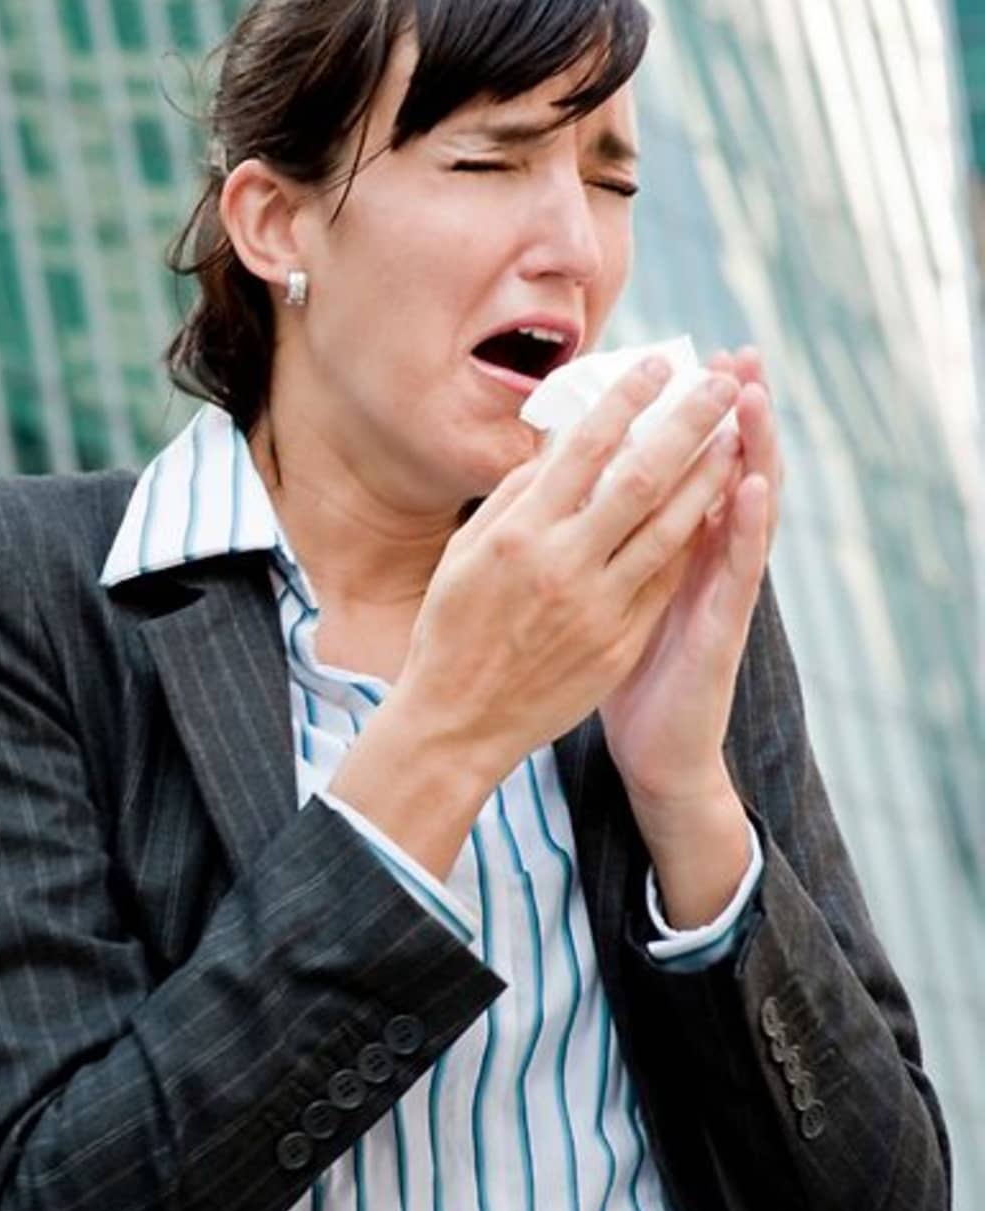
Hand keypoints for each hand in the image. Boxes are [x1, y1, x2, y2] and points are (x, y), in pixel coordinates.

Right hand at [331, 356, 744, 878]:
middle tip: (721, 382)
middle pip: (641, 477)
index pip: (582, 449)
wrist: (457, 721)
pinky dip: (696, 536)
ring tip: (735, 435)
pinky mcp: (619, 641)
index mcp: (515, 534)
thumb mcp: (465, 553)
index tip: (656, 364)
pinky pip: (667, 578)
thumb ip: (515, 498)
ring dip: (709, 475)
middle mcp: (560, 563)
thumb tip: (560, 446)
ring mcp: (596, 605)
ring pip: (670, 527)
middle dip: (688, 422)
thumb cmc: (451, 628)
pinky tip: (716, 506)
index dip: (625, 401)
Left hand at [600, 347, 781, 920]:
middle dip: (724, 417)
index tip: (681, 360)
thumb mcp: (603, 597)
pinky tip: (754, 485)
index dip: (682, 419)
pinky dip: (748, 526)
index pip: (678, 469)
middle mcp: (699, 560)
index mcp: (662, 548)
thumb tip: (560, 484)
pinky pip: (737, 571)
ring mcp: (717, 591)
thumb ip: (593, 543)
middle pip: (717, 473)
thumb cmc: (620, 671)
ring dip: (751, 451)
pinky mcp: (723, 627)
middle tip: (736, 355)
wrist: (653, 751)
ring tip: (753, 396)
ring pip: (741, 511)